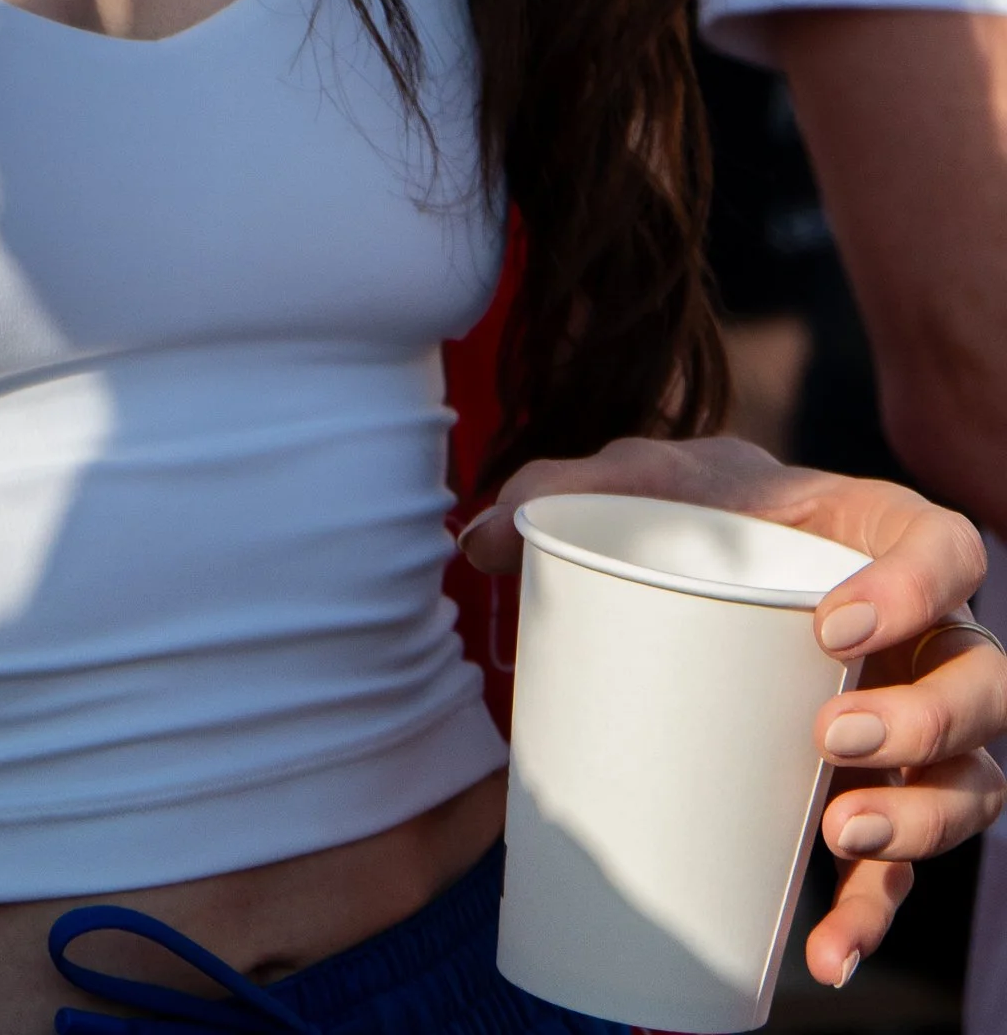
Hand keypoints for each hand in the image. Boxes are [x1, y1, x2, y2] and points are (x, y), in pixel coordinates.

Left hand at [462, 434, 1006, 985]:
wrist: (701, 560)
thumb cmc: (696, 512)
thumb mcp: (639, 484)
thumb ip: (564, 492)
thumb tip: (481, 540)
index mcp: (882, 536)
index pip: (946, 548)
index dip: (916, 589)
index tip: (831, 625)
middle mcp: (926, 632)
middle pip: (981, 681)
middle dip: (922, 723)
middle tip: (827, 742)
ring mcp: (914, 720)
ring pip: (969, 781)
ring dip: (920, 822)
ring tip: (841, 839)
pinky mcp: (881, 795)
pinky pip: (906, 866)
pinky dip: (871, 914)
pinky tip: (825, 953)